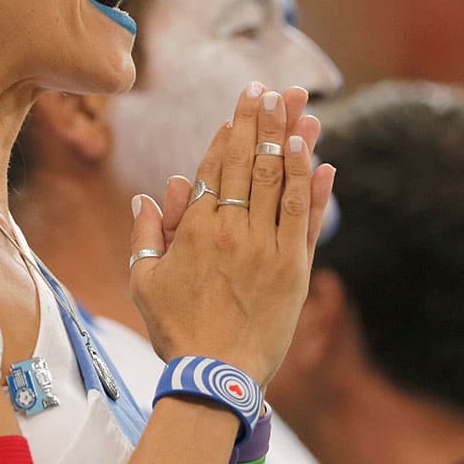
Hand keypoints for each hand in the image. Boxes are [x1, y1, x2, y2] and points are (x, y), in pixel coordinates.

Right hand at [128, 83, 335, 384]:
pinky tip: (319, 158)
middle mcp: (234, 230)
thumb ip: (145, 233)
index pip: (216, 168)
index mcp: (196, 229)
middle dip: (260, 121)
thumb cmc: (175, 329)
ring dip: (290, 140)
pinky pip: (306, 219)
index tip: (240, 105)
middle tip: (270, 88)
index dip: (230, 133)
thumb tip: (149, 194)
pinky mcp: (293, 269)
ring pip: (282, 182)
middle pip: (251, 163)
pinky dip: (314, 187)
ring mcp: (268, 248)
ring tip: (299, 106)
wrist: (216, 376)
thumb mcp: (144, 280)